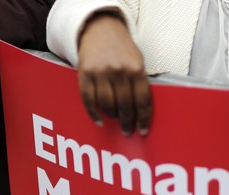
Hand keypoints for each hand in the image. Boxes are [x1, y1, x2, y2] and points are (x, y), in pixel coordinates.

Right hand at [76, 12, 150, 135]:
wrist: (100, 29)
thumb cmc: (121, 48)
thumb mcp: (137, 60)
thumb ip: (139, 82)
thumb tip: (140, 111)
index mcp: (136, 68)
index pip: (142, 100)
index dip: (143, 119)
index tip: (143, 131)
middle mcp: (119, 71)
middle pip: (124, 105)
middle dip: (127, 122)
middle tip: (127, 132)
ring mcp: (100, 73)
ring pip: (106, 105)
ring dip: (111, 116)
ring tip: (114, 120)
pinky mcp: (85, 74)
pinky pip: (88, 100)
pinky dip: (93, 113)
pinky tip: (99, 120)